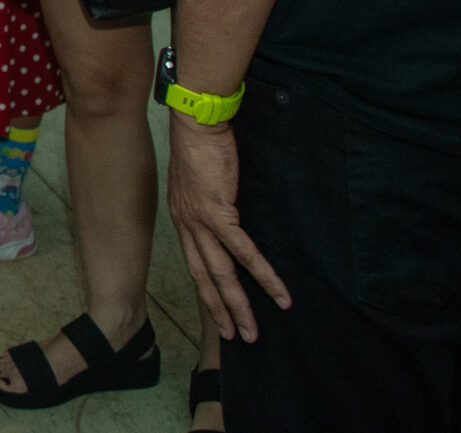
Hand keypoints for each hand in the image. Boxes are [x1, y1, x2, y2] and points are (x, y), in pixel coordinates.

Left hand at [165, 115, 289, 341]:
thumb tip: (228, 218)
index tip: (217, 313)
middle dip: (219, 310)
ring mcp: (200, 221)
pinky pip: (243, 252)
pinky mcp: (219, 213)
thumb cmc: (202, 145)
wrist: (197, 123)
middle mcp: (186, 225)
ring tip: (253, 330)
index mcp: (182, 218)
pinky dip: (262, 275)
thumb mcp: (200, 181)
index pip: (194, 263)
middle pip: (204, 278)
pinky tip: (278, 293)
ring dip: (239, 305)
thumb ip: (210, 204)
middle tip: (235, 336)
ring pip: (221, 274)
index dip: (206, 291)